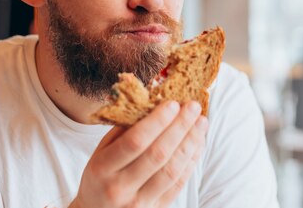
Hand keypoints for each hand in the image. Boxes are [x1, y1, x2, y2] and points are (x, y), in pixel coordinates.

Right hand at [69, 100, 208, 207]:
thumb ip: (123, 131)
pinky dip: (191, 162)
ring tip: (201, 123)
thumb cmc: (100, 176)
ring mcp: (138, 203)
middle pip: (158, 155)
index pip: (135, 142)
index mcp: (102, 168)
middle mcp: (120, 188)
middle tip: (193, 107)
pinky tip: (198, 144)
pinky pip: (178, 184)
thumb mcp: (101, 152)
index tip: (173, 103)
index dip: (157, 122)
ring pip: (172, 171)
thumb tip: (154, 104)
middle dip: (180, 127)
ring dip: (191, 143)